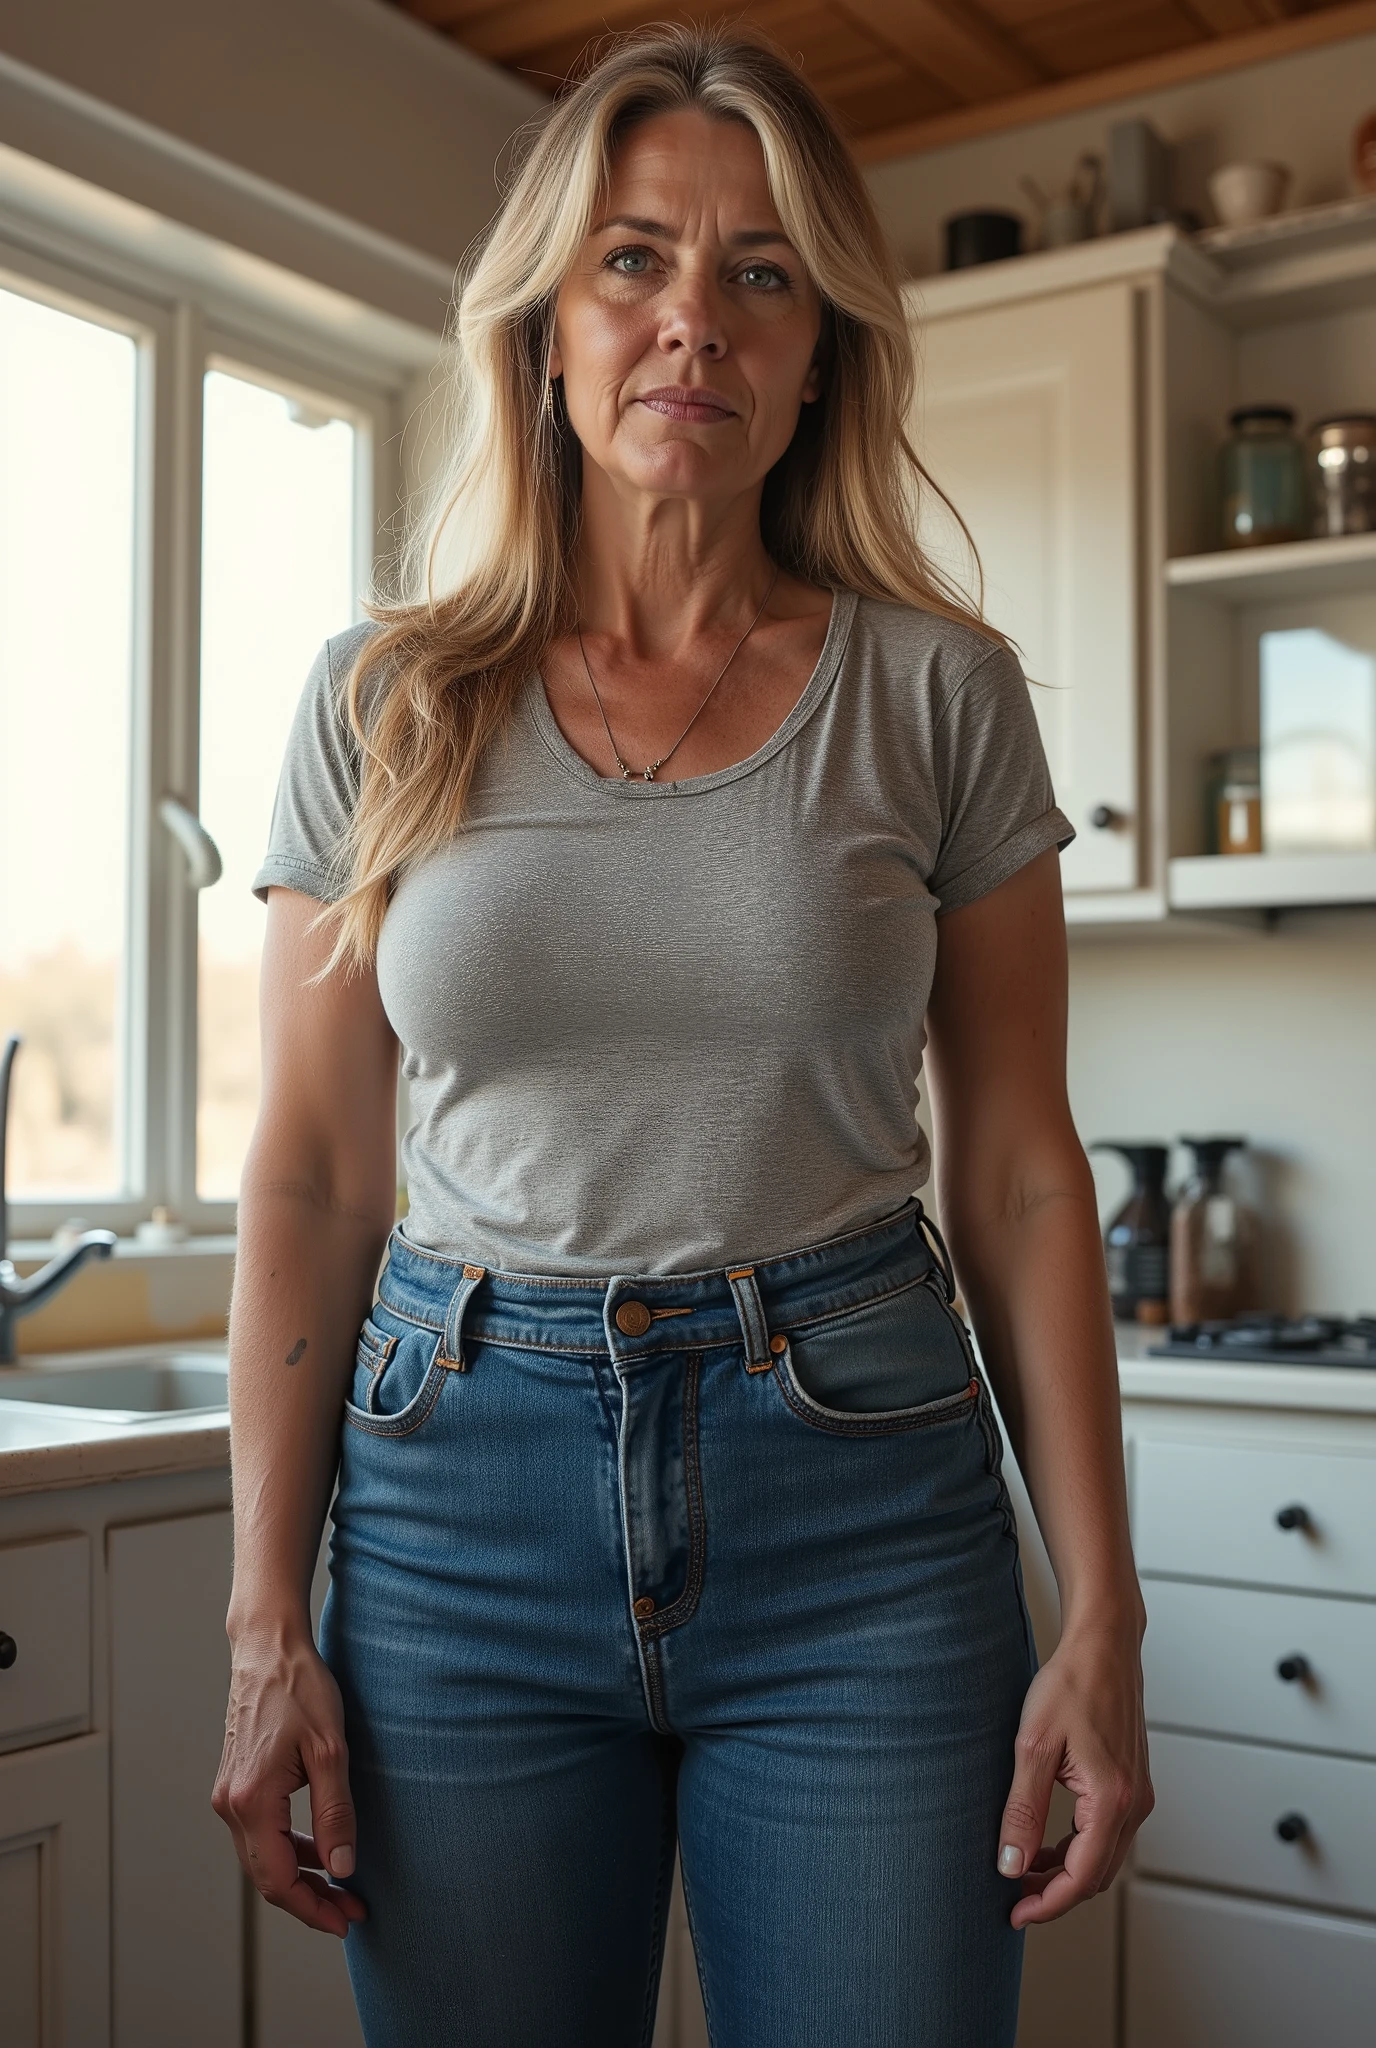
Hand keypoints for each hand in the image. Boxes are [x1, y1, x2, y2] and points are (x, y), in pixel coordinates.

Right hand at [212, 1623, 366, 1937]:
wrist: (268, 1648)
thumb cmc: (300, 1688)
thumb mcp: (331, 1750)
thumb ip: (336, 1813)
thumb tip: (342, 1868)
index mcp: (251, 1801)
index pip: (278, 1880)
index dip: (313, 1908)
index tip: (346, 1920)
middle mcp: (230, 1805)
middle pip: (267, 1877)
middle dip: (310, 1900)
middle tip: (351, 1912)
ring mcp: (228, 1796)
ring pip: (263, 1858)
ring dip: (301, 1877)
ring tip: (342, 1888)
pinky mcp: (236, 1785)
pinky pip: (261, 1834)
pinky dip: (290, 1850)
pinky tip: (319, 1851)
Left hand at [996, 1616, 1152, 1927]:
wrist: (1103, 1645)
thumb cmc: (1071, 1684)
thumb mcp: (1033, 1746)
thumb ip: (1022, 1810)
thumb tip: (1010, 1864)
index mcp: (1112, 1800)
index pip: (1082, 1877)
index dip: (1047, 1904)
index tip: (1014, 1913)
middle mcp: (1134, 1804)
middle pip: (1096, 1876)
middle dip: (1054, 1893)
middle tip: (1011, 1894)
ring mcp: (1138, 1796)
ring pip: (1103, 1858)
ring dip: (1065, 1871)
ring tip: (1022, 1868)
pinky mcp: (1133, 1785)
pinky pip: (1108, 1835)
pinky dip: (1078, 1848)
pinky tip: (1047, 1841)